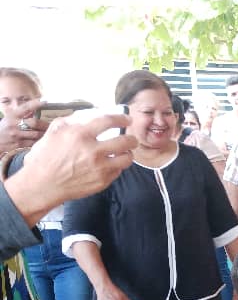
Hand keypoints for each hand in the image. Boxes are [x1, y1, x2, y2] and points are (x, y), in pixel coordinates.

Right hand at [0, 100, 47, 151]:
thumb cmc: (5, 128)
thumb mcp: (10, 118)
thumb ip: (22, 114)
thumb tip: (35, 110)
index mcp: (12, 115)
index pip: (25, 107)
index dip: (36, 104)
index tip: (45, 101)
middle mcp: (14, 124)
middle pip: (34, 123)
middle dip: (45, 124)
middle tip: (53, 125)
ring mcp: (17, 135)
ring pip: (36, 134)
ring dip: (45, 134)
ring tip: (50, 133)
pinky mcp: (19, 145)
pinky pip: (34, 143)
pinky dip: (40, 142)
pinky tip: (45, 141)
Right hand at [6, 113, 136, 225]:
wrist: (43, 184)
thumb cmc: (45, 157)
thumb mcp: (53, 132)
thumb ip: (72, 122)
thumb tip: (89, 115)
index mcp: (80, 135)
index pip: (109, 121)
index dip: (121, 119)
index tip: (127, 119)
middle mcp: (93, 151)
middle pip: (125, 142)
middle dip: (132, 139)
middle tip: (132, 139)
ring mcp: (100, 168)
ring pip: (127, 159)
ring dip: (128, 154)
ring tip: (124, 152)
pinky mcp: (102, 181)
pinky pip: (118, 171)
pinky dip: (117, 166)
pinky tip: (111, 164)